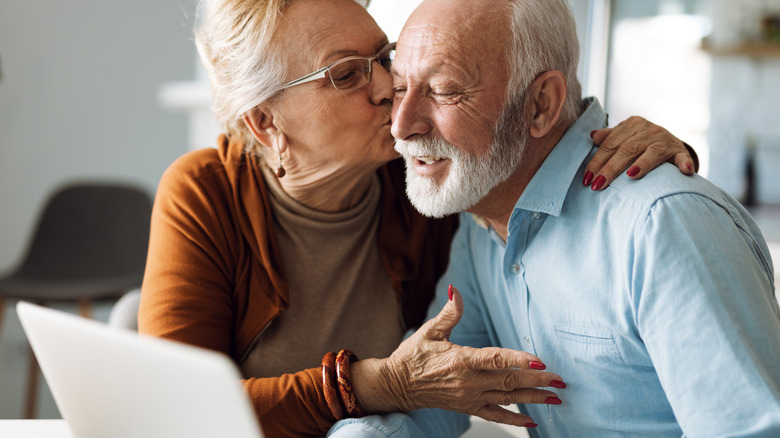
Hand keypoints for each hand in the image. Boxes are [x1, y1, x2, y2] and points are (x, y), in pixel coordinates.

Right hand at [352, 285, 563, 427]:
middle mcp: (468, 382)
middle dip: (537, 380)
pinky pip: (495, 416)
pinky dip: (515, 420)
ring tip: (555, 397)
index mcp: (461, 360)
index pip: (496, 359)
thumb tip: (456, 290)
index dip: (520, 360)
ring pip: (508, 399)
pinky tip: (532, 421)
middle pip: (509, 381)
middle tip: (560, 379)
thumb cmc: (412, 357)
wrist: (397, 385)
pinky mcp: (468, 407)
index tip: (540, 361)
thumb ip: (449, 312)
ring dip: (534, 399)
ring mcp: (469, 397)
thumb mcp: (430, 331)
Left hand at [583, 116, 695, 190]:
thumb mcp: (625, 137)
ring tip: (630, 176)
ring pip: (651, 152)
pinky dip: (683, 163)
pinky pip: (682, 157)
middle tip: (598, 185)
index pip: (610, 144)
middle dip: (611, 168)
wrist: (672, 146)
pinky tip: (684, 171)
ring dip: (642, 164)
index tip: (587, 179)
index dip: (597, 161)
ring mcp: (666, 140)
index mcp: (633, 124)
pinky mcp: (681, 152)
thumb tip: (592, 136)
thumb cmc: (642, 144)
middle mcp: (650, 129)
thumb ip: (610, 137)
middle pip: (627, 149)